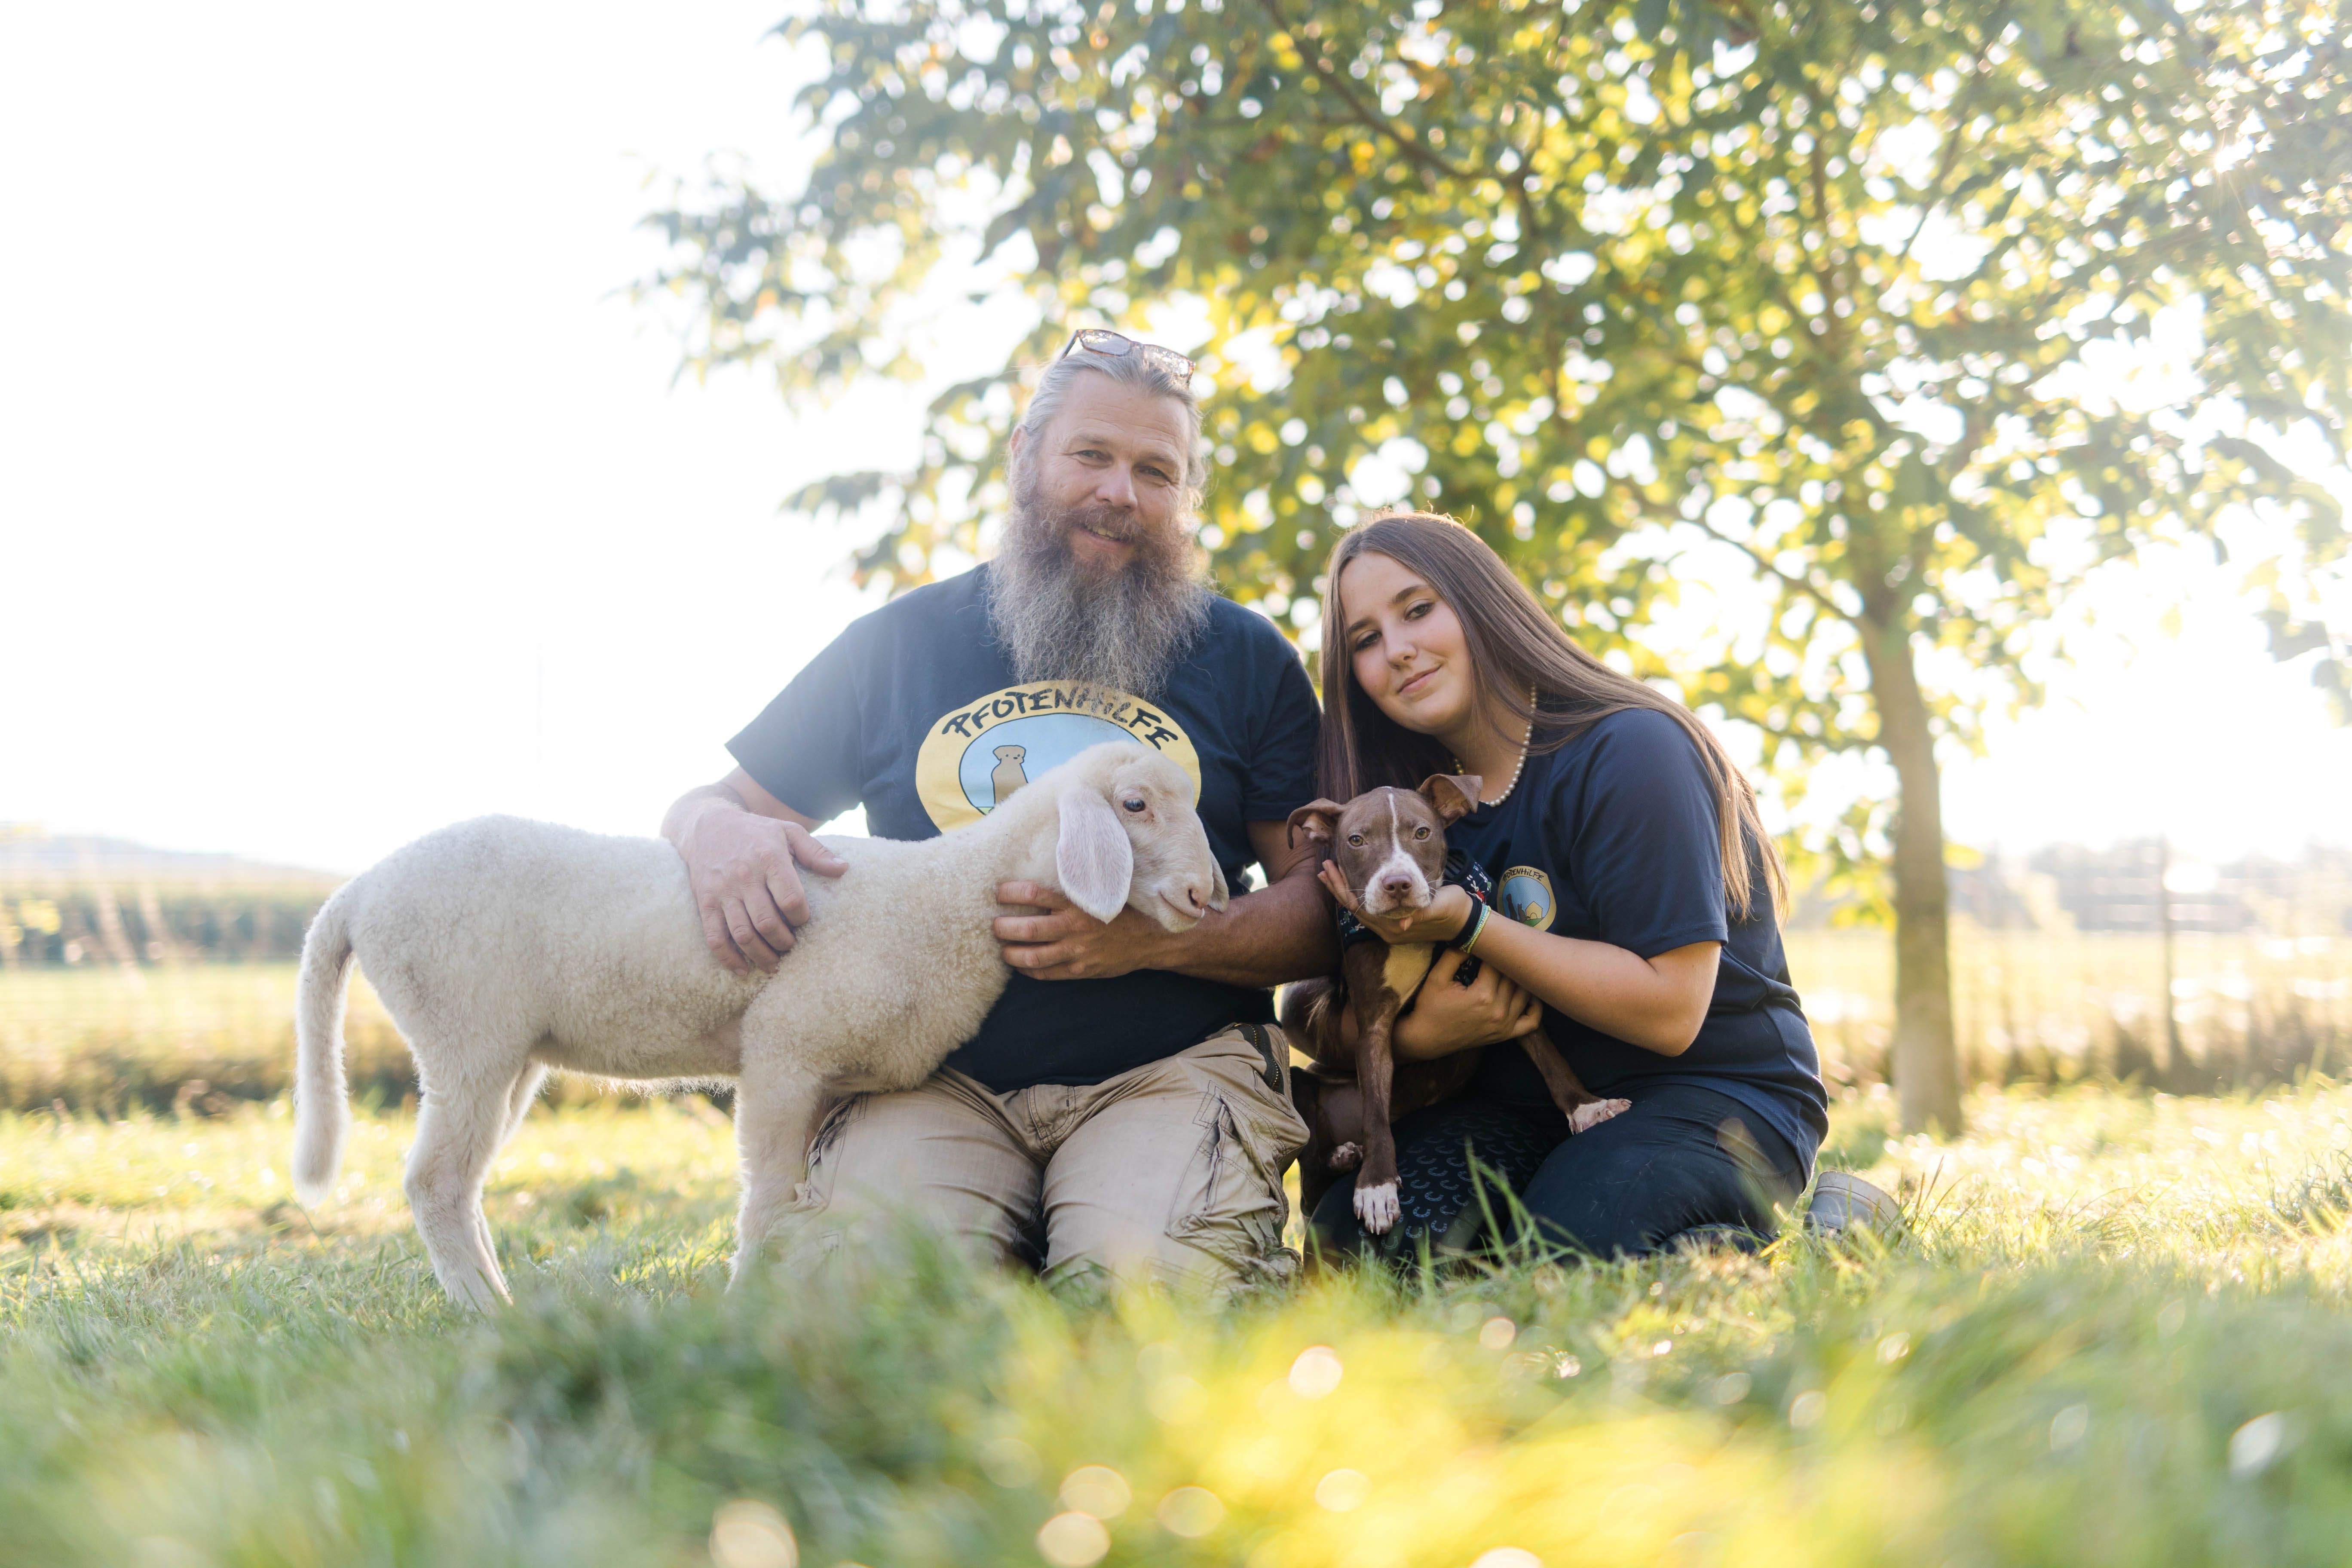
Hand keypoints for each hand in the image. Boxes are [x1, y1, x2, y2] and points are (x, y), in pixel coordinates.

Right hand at [681, 807, 847, 972]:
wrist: (707, 826)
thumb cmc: (756, 832)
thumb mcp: (788, 832)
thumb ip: (816, 852)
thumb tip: (843, 869)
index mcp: (769, 859)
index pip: (790, 899)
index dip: (801, 917)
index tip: (803, 921)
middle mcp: (744, 877)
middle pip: (767, 922)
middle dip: (783, 942)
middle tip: (791, 947)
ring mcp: (722, 892)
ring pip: (742, 934)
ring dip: (761, 955)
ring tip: (775, 965)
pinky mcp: (705, 903)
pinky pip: (714, 937)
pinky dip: (728, 958)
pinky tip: (743, 969)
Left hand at [993, 881, 1171, 980]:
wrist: (1150, 940)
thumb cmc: (1122, 910)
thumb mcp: (1100, 891)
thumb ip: (1074, 886)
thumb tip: (1045, 874)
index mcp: (1078, 903)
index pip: (1035, 894)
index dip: (1011, 893)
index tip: (999, 891)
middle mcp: (1075, 928)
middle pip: (1027, 929)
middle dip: (1004, 927)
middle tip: (994, 924)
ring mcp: (1077, 952)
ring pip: (1032, 956)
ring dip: (1011, 953)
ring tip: (1003, 948)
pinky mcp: (1080, 971)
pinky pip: (1046, 974)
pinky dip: (1028, 970)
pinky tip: (1020, 965)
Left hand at [1318, 864, 1474, 945]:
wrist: (1466, 922)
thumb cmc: (1453, 909)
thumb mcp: (1438, 908)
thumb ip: (1419, 915)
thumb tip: (1403, 923)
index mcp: (1395, 929)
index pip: (1360, 909)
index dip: (1343, 890)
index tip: (1331, 870)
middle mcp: (1388, 932)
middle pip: (1354, 910)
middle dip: (1338, 889)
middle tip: (1324, 869)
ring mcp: (1390, 929)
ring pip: (1359, 910)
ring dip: (1344, 892)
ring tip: (1331, 874)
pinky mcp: (1394, 924)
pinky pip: (1369, 910)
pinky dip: (1357, 896)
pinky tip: (1351, 886)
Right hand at [1393, 947, 1542, 1060]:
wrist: (1426, 1038)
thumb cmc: (1430, 1007)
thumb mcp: (1436, 978)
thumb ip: (1454, 955)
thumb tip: (1471, 937)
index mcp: (1482, 995)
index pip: (1498, 964)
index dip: (1492, 952)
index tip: (1488, 945)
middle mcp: (1498, 1011)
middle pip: (1513, 977)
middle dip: (1506, 963)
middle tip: (1500, 952)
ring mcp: (1504, 1025)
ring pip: (1525, 993)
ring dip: (1520, 979)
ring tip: (1509, 968)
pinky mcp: (1505, 1035)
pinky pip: (1532, 1021)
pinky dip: (1535, 1006)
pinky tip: (1526, 994)